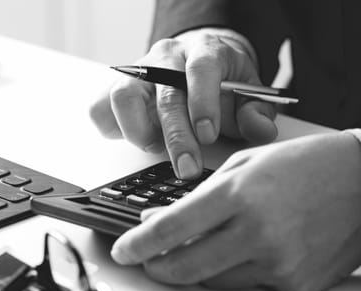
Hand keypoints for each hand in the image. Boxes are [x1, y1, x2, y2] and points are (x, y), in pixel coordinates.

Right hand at [90, 28, 276, 178]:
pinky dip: (113, 129)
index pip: (201, 68)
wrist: (197, 62)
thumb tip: (260, 130)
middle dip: (176, 138)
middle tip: (186, 169)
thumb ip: (256, 112)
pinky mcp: (116, 88)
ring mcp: (138, 72)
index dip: (202, 102)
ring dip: (138, 131)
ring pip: (122, 96)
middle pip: (164, 95)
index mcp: (204, 51)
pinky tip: (136, 136)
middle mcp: (167, 58)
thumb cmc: (222, 81)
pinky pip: (100, 108)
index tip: (208, 135)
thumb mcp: (248, 93)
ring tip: (155, 147)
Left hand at [110, 132, 360, 290]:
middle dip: (156, 268)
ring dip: (194, 268)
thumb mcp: (245, 165)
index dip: (139, 244)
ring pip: (213, 281)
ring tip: (197, 247)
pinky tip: (246, 248)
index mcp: (239, 194)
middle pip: (184, 268)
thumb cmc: (305, 166)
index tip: (122, 251)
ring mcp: (277, 263)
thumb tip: (158, 219)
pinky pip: (248, 285)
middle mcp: (256, 233)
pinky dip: (235, 270)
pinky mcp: (294, 284)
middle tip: (148, 261)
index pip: (172, 228)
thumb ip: (199, 196)